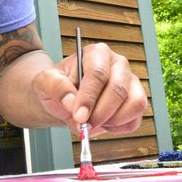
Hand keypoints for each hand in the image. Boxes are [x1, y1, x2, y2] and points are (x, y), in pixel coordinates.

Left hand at [32, 42, 146, 135]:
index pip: (98, 74)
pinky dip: (118, 128)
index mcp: (97, 53)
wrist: (64, 100)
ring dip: (112, 121)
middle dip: (100, 113)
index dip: (89, 98)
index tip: (79, 116)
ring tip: (93, 122)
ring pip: (134, 104)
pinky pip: (135, 120)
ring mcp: (131, 83)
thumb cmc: (57, 88)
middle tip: (85, 125)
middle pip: (118, 90)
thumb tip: (72, 101)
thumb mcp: (45, 83)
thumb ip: (56, 87)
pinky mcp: (136, 102)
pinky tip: (102, 124)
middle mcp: (118, 64)